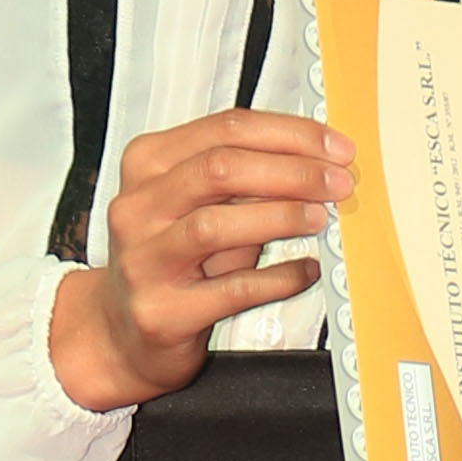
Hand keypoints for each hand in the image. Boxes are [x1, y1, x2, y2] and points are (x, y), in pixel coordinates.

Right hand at [50, 108, 353, 409]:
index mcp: (148, 164)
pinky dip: (277, 278)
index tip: (334, 146)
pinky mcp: (162, 312)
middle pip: (220, 168)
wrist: (124, 331)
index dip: (289, 134)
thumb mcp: (200, 206)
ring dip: (280, 217)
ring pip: (215, 225)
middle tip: (337, 183)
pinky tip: (306, 271)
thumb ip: (244, 179)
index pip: (225, 129)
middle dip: (291, 171)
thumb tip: (318, 160)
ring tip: (321, 218)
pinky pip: (231, 290)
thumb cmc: (173, 261)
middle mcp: (137, 207)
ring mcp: (143, 260)